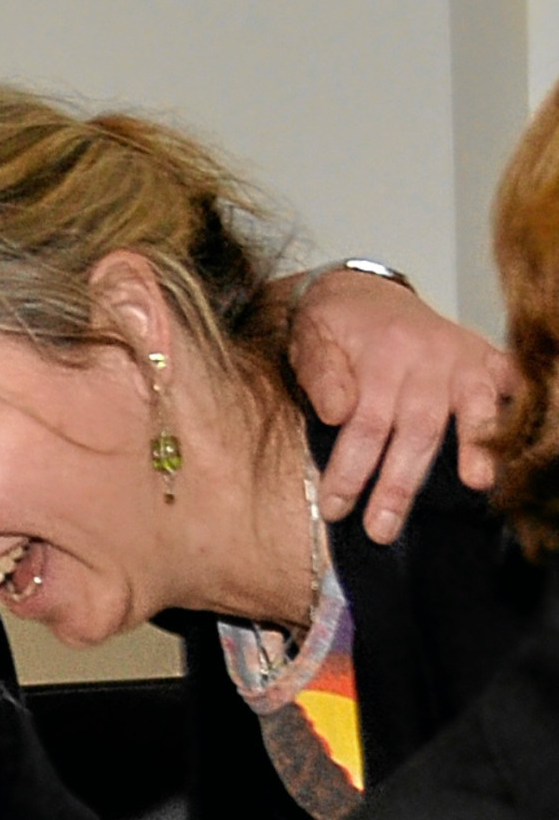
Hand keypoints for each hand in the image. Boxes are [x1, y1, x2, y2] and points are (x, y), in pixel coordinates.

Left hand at [288, 264, 516, 541]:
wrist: (365, 290)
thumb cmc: (334, 326)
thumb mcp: (309, 339)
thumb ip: (320, 375)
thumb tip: (336, 414)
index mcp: (381, 354)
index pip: (365, 424)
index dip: (351, 470)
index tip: (335, 508)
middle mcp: (430, 355)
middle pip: (417, 428)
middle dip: (399, 484)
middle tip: (382, 530)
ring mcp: (465, 357)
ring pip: (470, 412)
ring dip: (473, 453)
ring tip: (473, 488)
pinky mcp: (489, 359)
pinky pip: (510, 390)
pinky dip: (511, 421)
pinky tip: (509, 454)